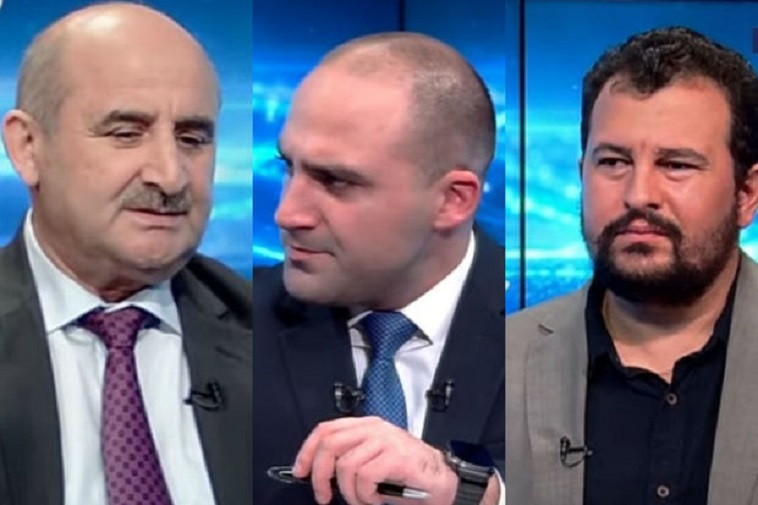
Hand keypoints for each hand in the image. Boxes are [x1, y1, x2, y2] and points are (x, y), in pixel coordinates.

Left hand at [291, 416, 457, 504]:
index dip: (308, 450)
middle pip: (330, 444)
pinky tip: (377, 499)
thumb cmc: (408, 477)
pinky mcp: (396, 456)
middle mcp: (375, 428)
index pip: (326, 429)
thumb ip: (349, 458)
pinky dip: (365, 496)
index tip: (300, 471)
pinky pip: (364, 478)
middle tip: (324, 496)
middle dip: (320, 475)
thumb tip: (319, 472)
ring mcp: (387, 440)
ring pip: (346, 466)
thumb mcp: (372, 462)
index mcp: (367, 426)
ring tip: (364, 501)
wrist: (442, 484)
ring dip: (350, 493)